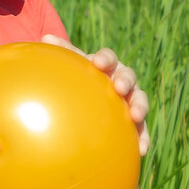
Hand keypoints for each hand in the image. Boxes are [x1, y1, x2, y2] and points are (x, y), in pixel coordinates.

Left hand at [41, 35, 150, 155]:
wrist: (87, 98)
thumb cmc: (77, 79)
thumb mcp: (69, 67)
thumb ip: (60, 53)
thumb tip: (45, 37)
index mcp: (106, 66)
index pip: (108, 58)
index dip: (105, 59)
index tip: (98, 63)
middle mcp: (121, 80)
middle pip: (128, 76)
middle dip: (126, 80)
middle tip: (119, 87)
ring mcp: (130, 100)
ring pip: (140, 100)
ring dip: (140, 106)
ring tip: (136, 116)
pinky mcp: (134, 122)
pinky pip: (141, 130)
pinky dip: (143, 138)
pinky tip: (141, 150)